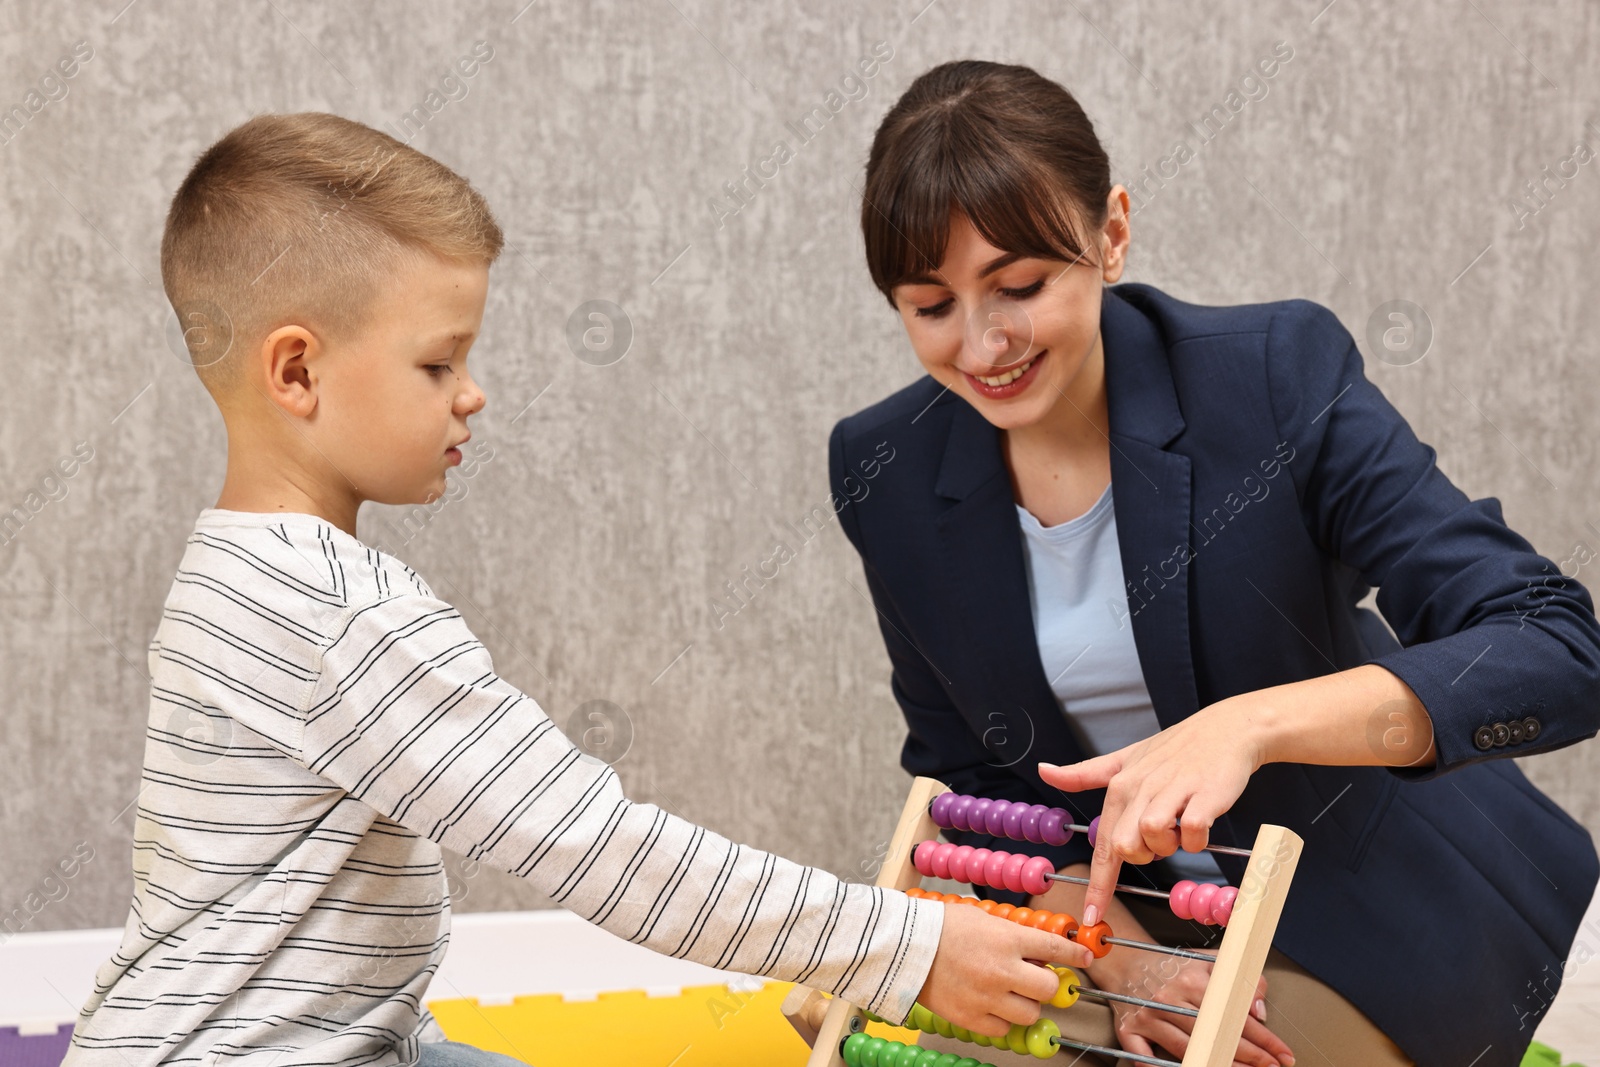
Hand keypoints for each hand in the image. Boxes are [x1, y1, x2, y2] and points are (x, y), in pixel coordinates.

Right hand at [916, 898, 1095, 1036]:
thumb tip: (1037, 946)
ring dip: (1026, 1004)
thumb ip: (1011, 933)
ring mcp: (988, 997)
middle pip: (1050, 989)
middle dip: (1047, 984)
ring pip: (1030, 1013)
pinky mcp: (972, 1018)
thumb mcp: (982, 917)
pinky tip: (991, 1004)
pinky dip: (1002, 1019)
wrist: (903, 946)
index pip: (1055, 950)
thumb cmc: (939, 926)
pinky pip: (1003, 1028)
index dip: (1074, 955)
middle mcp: (1003, 970)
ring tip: (1010, 992)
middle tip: (1037, 979)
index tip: (1083, 958)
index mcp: (1008, 940)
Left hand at [1038, 697, 1266, 925]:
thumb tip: (1044, 771)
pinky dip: (1196, 839)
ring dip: (1170, 845)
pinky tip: (1201, 823)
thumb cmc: (1175, 749)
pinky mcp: (1204, 795)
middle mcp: (1140, 788)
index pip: (1102, 844)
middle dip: (1144, 855)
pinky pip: (1192, 834)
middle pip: (1125, 848)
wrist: (1226, 730)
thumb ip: (1085, 772)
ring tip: (1181, 825)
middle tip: (1161, 837)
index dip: (1098, 886)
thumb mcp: (1125, 758)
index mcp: (1120, 785)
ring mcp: (1172, 791)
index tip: (1092, 916)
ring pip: (1154, 839)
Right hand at [1090, 949, 1294, 1066]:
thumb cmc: (1171, 966)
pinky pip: (1142, 1056)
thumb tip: (1258, 1010)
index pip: (1234, 1013)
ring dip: (1216, 1064)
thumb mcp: (1207, 961)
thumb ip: (1239, 979)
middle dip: (1248, 1055)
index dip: (1263, 1037)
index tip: (1282, 1053)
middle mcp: (1169, 998)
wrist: (1124, 960)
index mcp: (1192, 980)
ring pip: (1187, 1048)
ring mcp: (1148, 1016)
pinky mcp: (1129, 1029)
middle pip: (1213, 1034)